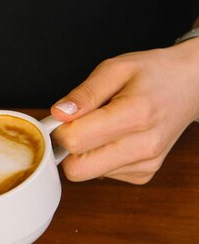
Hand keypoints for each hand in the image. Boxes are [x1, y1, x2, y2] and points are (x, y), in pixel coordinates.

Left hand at [50, 40, 198, 183]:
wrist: (191, 84)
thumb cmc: (153, 73)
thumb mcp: (115, 68)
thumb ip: (84, 93)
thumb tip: (58, 114)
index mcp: (135, 115)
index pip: (75, 141)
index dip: (59, 129)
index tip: (63, 116)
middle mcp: (144, 146)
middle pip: (77, 170)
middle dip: (67, 148)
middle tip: (76, 125)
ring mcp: (146, 164)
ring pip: (87, 174)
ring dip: (85, 152)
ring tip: (104, 126)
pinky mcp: (144, 174)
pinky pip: (103, 174)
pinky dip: (100, 157)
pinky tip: (116, 137)